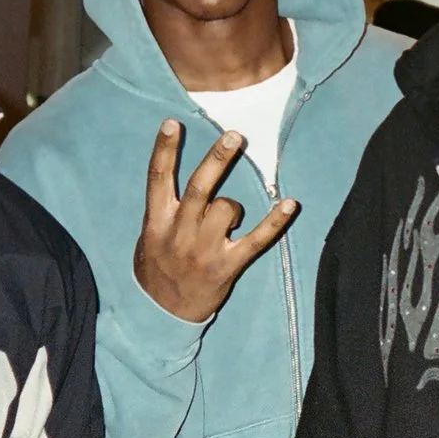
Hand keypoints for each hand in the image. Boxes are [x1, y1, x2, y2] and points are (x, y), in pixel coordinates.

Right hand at [134, 121, 299, 321]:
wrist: (160, 315)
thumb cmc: (156, 268)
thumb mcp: (149, 236)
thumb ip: (163, 208)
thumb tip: (175, 172)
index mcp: (156, 222)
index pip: (157, 179)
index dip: (163, 149)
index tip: (172, 122)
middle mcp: (179, 232)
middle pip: (199, 188)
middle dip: (217, 160)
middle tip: (234, 135)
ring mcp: (204, 250)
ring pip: (226, 209)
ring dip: (233, 204)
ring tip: (230, 214)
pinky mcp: (227, 266)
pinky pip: (256, 240)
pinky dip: (275, 221)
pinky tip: (290, 204)